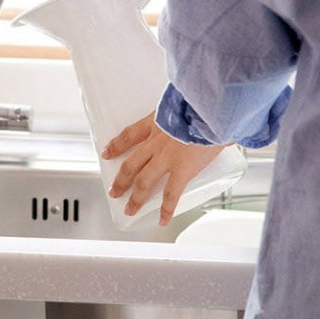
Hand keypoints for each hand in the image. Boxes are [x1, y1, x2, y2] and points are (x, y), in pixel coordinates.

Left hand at [102, 112, 224, 225]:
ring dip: (135, 198)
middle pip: (131, 165)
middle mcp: (156, 142)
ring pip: (144, 182)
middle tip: (114, 191)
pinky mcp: (182, 170)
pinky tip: (162, 220)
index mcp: (156, 122)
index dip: (116, 146)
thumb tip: (204, 115)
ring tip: (129, 209)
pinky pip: (171, 194)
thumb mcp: (186, 100)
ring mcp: (166, 158)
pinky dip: (166, 209)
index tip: (107, 152)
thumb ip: (188, 110)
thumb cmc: (204, 98)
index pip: (129, 135)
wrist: (212, 105)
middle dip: (121, 181)